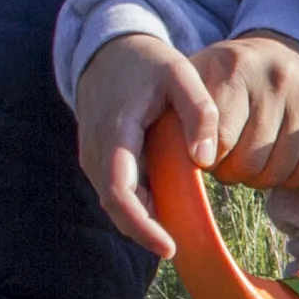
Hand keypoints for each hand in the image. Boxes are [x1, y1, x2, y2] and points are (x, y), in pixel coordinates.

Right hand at [71, 31, 210, 256]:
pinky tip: (168, 203)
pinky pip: (116, 192)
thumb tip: (205, 159)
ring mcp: (93, 158)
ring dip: (144, 218)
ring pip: (115, 203)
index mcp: (115, 132)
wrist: (108, 52)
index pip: (118, 192)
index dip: (141, 225)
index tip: (168, 247)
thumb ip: (199, 113)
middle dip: (147, 230)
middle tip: (185, 241)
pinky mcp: (98, 161)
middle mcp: (95, 151)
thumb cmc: (148, 64)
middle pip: (117, 207)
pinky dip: (139, 204)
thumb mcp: (180, 75)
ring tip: (181, 223)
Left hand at [196, 33, 298, 189]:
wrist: (280, 49)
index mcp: (236, 67)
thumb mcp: (195, 81)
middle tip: (232, 156)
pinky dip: (290, 176)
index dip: (210, 159)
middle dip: (234, 170)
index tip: (208, 152)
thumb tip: (190, 162)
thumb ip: (182, 117)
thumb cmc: (229, 76)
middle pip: (248, 162)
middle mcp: (279, 77)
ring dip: (261, 176)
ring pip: (279, 172)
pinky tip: (281, 158)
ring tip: (255, 156)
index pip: (218, 143)